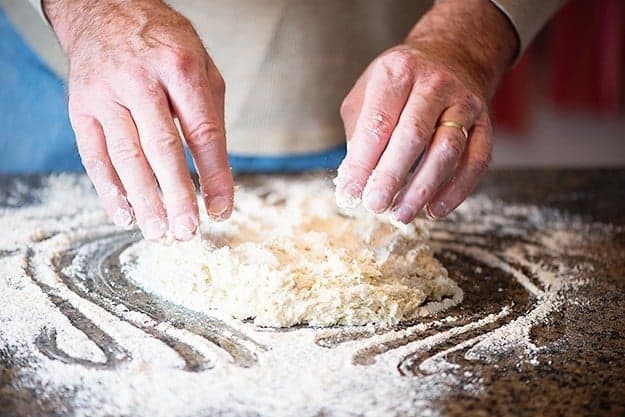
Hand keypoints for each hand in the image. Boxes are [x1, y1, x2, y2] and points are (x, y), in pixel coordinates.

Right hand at [44, 0, 233, 239]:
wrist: (104, 10)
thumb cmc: (163, 44)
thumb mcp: (202, 65)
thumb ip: (210, 115)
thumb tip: (218, 175)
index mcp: (179, 67)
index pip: (202, 131)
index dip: (214, 175)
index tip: (222, 209)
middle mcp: (140, 80)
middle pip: (161, 148)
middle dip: (177, 195)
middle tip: (188, 231)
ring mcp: (105, 94)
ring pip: (126, 156)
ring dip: (143, 199)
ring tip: (159, 232)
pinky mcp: (80, 106)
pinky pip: (94, 154)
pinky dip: (109, 188)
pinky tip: (124, 213)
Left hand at [335, 0, 516, 222]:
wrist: (452, 55)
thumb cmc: (400, 83)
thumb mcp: (368, 92)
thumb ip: (358, 133)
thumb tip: (352, 182)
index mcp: (397, 72)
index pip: (378, 124)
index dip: (362, 163)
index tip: (350, 193)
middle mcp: (433, 84)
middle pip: (413, 136)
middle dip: (391, 177)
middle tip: (375, 205)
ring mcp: (463, 102)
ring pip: (447, 150)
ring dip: (423, 188)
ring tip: (401, 214)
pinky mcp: (484, 123)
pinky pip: (475, 161)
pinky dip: (456, 191)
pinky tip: (434, 210)